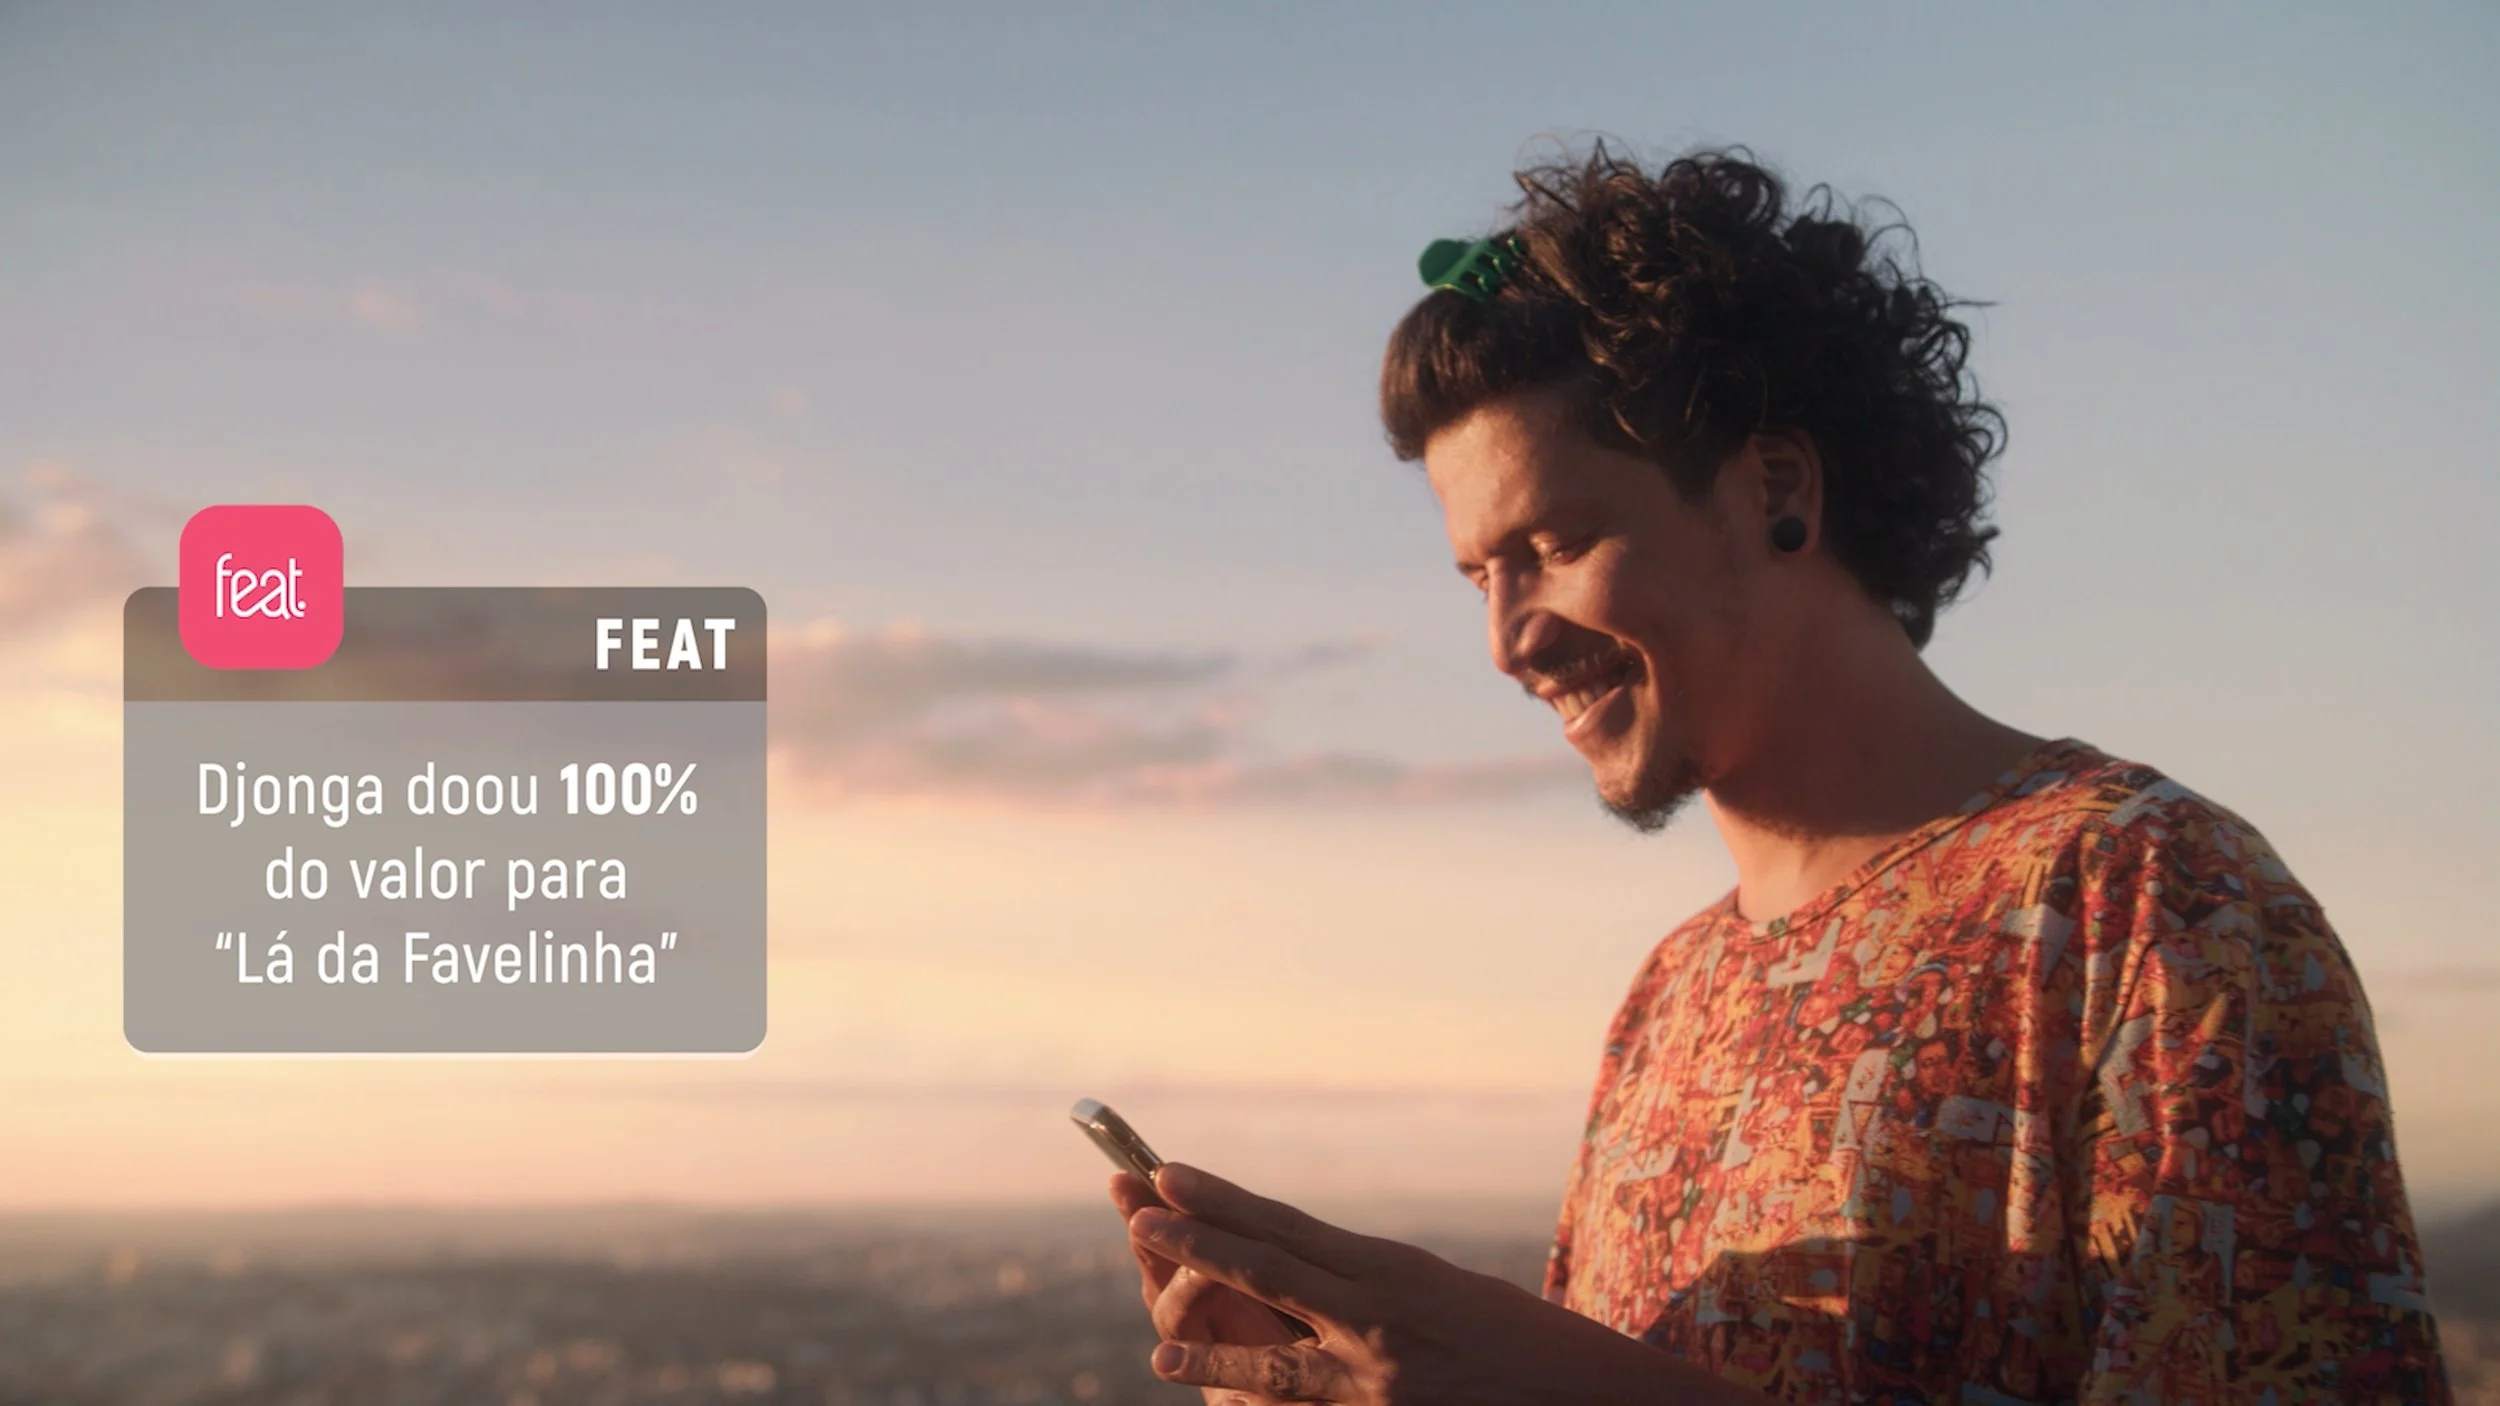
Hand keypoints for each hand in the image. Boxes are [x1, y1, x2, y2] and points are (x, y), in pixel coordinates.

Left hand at [1125, 1163, 1764, 1405]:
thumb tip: (1308, 1271)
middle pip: (1268, 1274)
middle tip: (1136, 1218)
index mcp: (1392, 1267)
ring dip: (1212, 1354)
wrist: (1593, 1397)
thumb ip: (1372, 1282)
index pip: (1288, 1226)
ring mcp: (1379, 1380)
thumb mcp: (1444, 1290)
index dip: (1223, 1201)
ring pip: (1275, 1363)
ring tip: (1157, 1352)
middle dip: (1198, 1246)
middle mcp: (1379, 1316)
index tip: (1169, 1174)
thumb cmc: (1522, 1340)